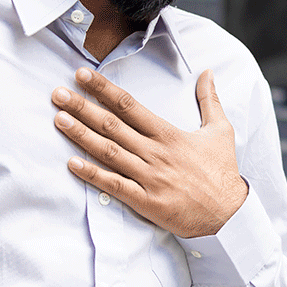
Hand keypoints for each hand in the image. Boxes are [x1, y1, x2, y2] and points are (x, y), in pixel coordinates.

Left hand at [52, 68, 248, 237]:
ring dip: (81, 135)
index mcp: (168, 134)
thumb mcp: (220, 131)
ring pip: (109, 152)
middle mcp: (155, 153)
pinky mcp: (146, 201)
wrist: (229, 214)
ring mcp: (149, 177)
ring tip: (58, 119)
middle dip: (82, 107)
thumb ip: (210, 100)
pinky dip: (92, 174)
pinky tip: (72, 164)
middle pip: (112, 125)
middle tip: (57, 93)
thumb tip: (208, 72)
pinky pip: (114, 185)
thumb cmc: (222, 173)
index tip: (82, 75)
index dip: (103, 89)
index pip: (129, 106)